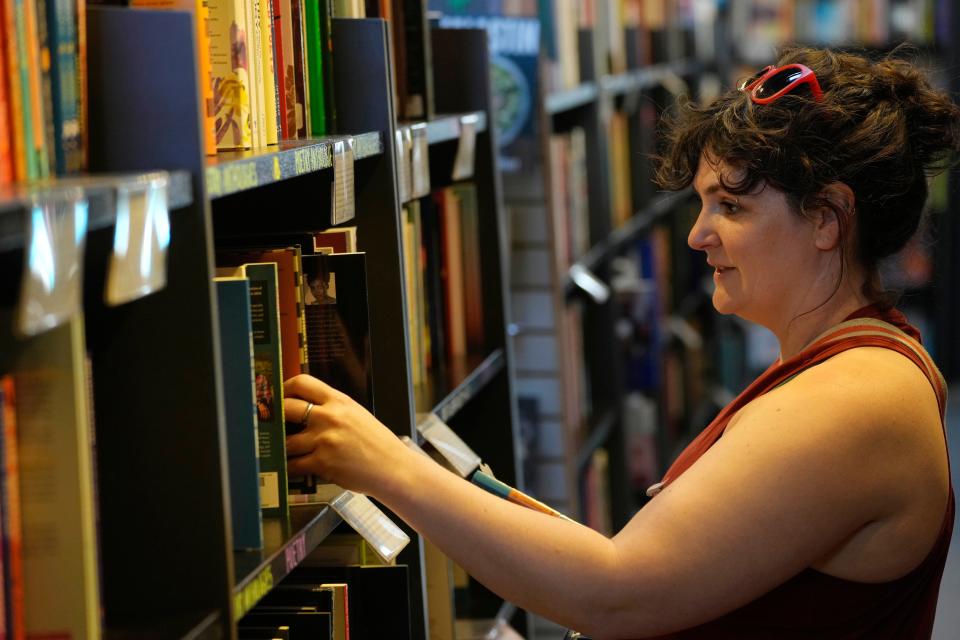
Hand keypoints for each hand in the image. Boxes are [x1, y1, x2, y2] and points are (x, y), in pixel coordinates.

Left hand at [283, 374, 410, 494]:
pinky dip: (288, 468)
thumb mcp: (356, 414)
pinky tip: (290, 467)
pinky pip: (293, 464)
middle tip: (272, 424)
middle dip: (275, 418)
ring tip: (283, 451)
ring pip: (286, 441)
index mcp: (339, 401)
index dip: (284, 389)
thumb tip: (304, 409)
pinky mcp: (323, 462)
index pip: (302, 383)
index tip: (279, 397)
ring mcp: (325, 440)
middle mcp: (330, 417)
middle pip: (286, 408)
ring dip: (282, 448)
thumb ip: (332, 408)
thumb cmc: (377, 443)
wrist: (393, 467)